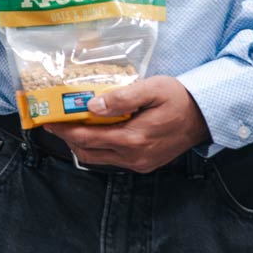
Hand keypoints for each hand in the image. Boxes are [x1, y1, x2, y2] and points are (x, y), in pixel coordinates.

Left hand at [54, 76, 211, 172]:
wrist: (205, 116)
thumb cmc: (178, 98)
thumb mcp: (151, 89)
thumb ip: (121, 98)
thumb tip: (92, 106)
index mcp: (133, 138)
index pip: (86, 137)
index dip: (63, 129)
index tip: (47, 120)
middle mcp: (134, 156)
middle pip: (87, 152)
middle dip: (68, 137)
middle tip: (55, 122)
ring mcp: (140, 163)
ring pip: (98, 158)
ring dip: (81, 144)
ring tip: (71, 126)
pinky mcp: (145, 164)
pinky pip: (112, 160)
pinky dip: (98, 148)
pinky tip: (95, 132)